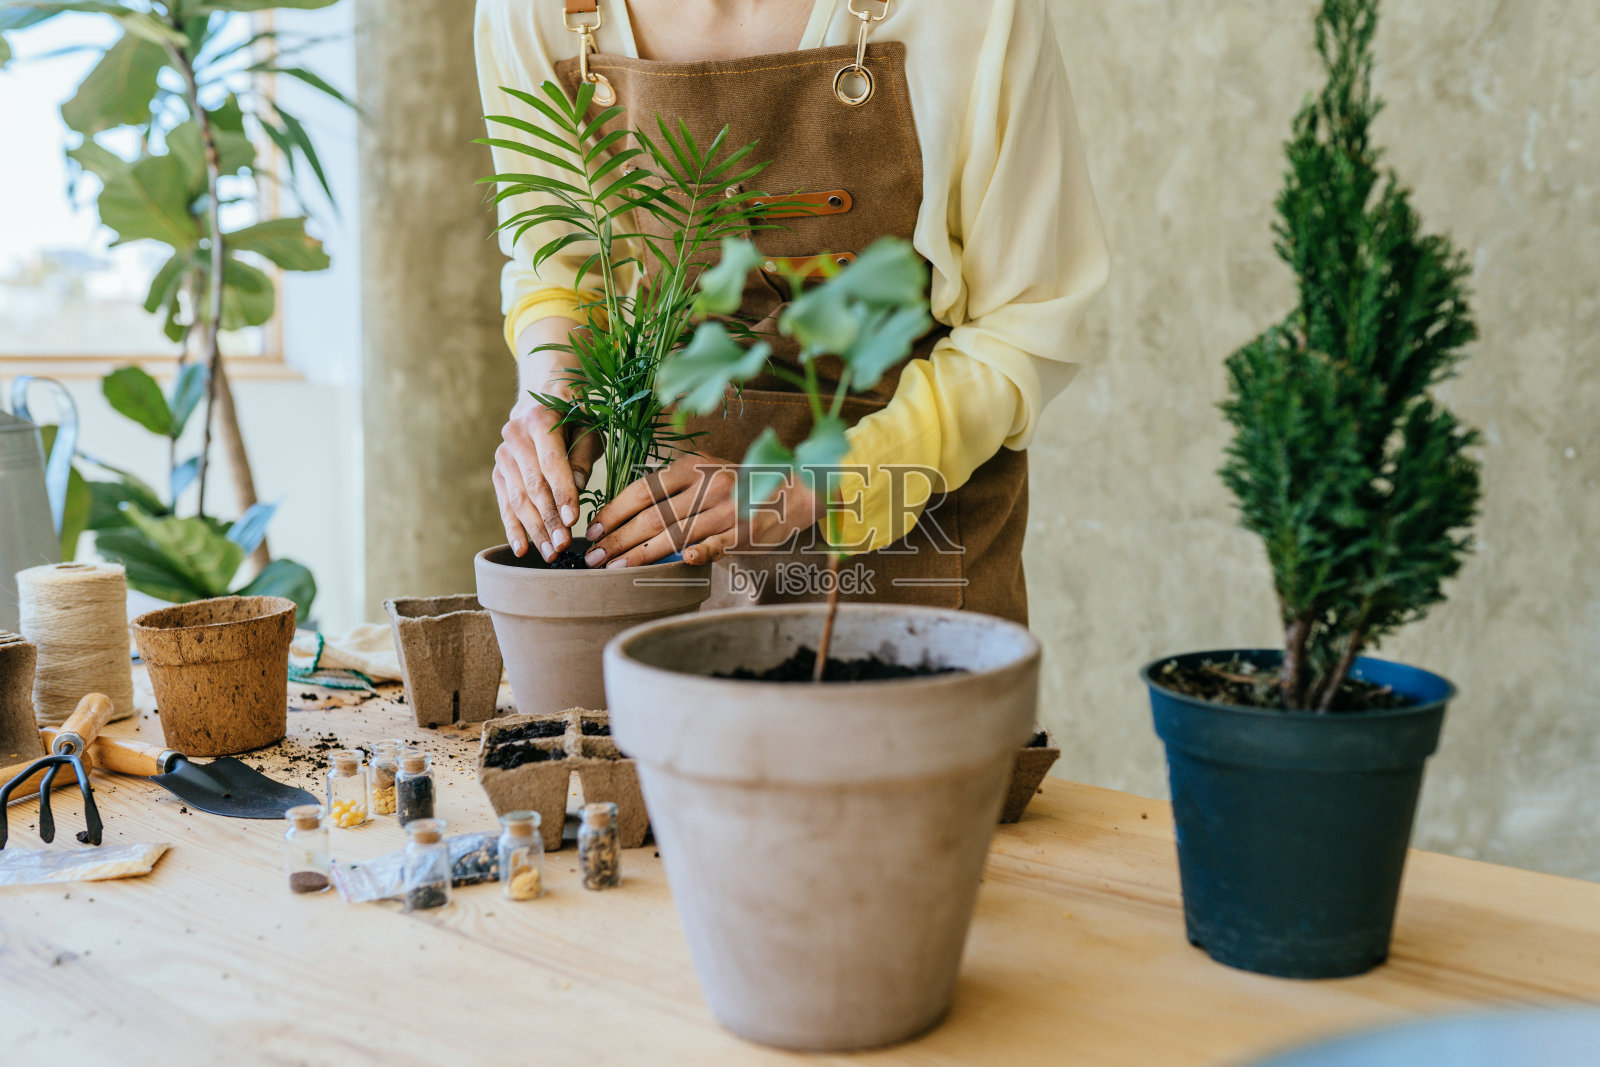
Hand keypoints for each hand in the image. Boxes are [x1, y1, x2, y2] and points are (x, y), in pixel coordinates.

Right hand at [494, 393, 601, 559]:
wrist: (542, 397)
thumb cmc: (575, 416)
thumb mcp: (588, 428)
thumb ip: (583, 455)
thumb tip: (579, 486)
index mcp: (540, 419)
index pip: (551, 463)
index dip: (562, 493)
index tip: (573, 520)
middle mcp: (515, 436)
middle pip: (533, 485)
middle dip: (549, 518)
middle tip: (563, 545)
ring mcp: (503, 454)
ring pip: (518, 498)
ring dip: (534, 529)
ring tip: (550, 553)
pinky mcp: (498, 470)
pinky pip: (504, 503)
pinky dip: (513, 527)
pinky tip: (522, 548)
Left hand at [581, 452, 825, 568]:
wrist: (793, 488)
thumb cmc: (738, 482)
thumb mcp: (705, 469)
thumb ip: (672, 485)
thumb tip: (627, 510)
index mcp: (692, 467)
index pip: (642, 490)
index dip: (614, 511)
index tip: (592, 529)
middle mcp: (706, 486)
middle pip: (652, 517)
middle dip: (617, 539)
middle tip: (593, 558)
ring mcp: (726, 510)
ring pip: (675, 535)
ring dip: (640, 556)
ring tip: (613, 571)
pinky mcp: (743, 533)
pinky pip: (716, 544)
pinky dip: (698, 553)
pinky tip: (677, 563)